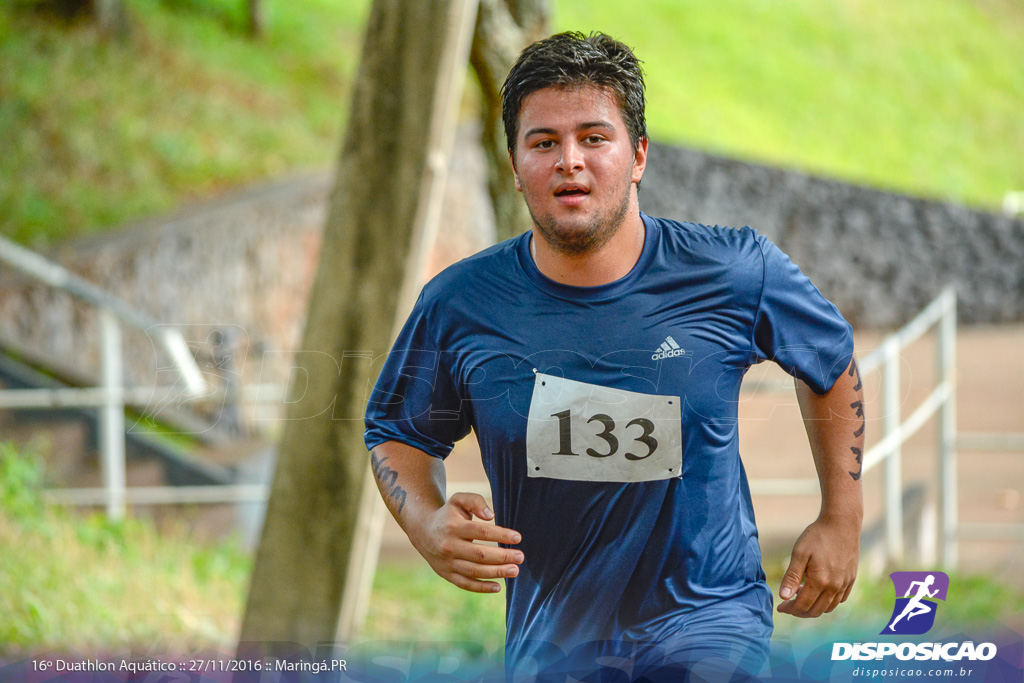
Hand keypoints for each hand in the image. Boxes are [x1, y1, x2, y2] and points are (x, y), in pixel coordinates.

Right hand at [409, 492, 523, 593]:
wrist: (422, 530)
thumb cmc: (448, 514)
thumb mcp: (458, 500)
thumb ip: (475, 501)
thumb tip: (491, 516)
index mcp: (454, 527)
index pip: (481, 532)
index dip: (501, 534)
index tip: (517, 538)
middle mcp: (449, 546)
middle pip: (480, 554)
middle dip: (502, 557)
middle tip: (521, 557)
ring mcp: (447, 562)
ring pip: (474, 571)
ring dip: (496, 573)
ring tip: (515, 571)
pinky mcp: (446, 574)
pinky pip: (465, 584)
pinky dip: (481, 587)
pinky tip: (498, 587)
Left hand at [777, 514, 858, 617]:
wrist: (842, 523)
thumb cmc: (817, 536)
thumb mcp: (799, 553)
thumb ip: (791, 577)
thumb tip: (783, 596)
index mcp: (820, 581)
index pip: (803, 605)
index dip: (789, 609)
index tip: (780, 607)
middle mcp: (835, 586)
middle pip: (815, 610)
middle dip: (799, 611)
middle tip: (788, 605)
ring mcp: (845, 584)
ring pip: (828, 608)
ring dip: (813, 607)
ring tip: (801, 596)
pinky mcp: (851, 579)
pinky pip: (839, 600)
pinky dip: (827, 602)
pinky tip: (818, 592)